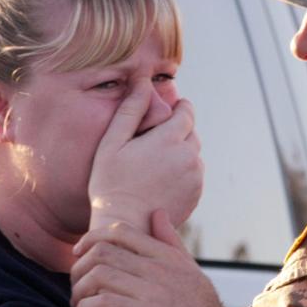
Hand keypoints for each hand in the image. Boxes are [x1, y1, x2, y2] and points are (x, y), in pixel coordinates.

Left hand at [70, 210, 226, 306]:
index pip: (121, 232)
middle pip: (103, 253)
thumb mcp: (190, 270)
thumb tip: (157, 213)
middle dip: (80, 268)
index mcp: (167, 256)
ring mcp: (151, 293)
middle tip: (76, 283)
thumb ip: (170, 241)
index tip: (79, 252)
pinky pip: (102, 304)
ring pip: (99, 277)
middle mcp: (158, 270)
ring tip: (78, 303)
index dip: (92, 238)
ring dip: (79, 291)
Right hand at [89, 87, 202, 231]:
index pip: (187, 111)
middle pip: (191, 132)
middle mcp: (189, 156)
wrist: (124, 226)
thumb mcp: (112, 143)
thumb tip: (142, 80)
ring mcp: (195, 177)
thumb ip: (131, 110)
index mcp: (170, 138)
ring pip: (193, 154)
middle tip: (152, 143)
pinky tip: (160, 181)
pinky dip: (182, 172)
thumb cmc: (110, 183)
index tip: (166, 112)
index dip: (178, 108)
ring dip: (180, 153)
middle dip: (176, 131)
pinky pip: (194, 174)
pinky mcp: (196, 194)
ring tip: (154, 164)